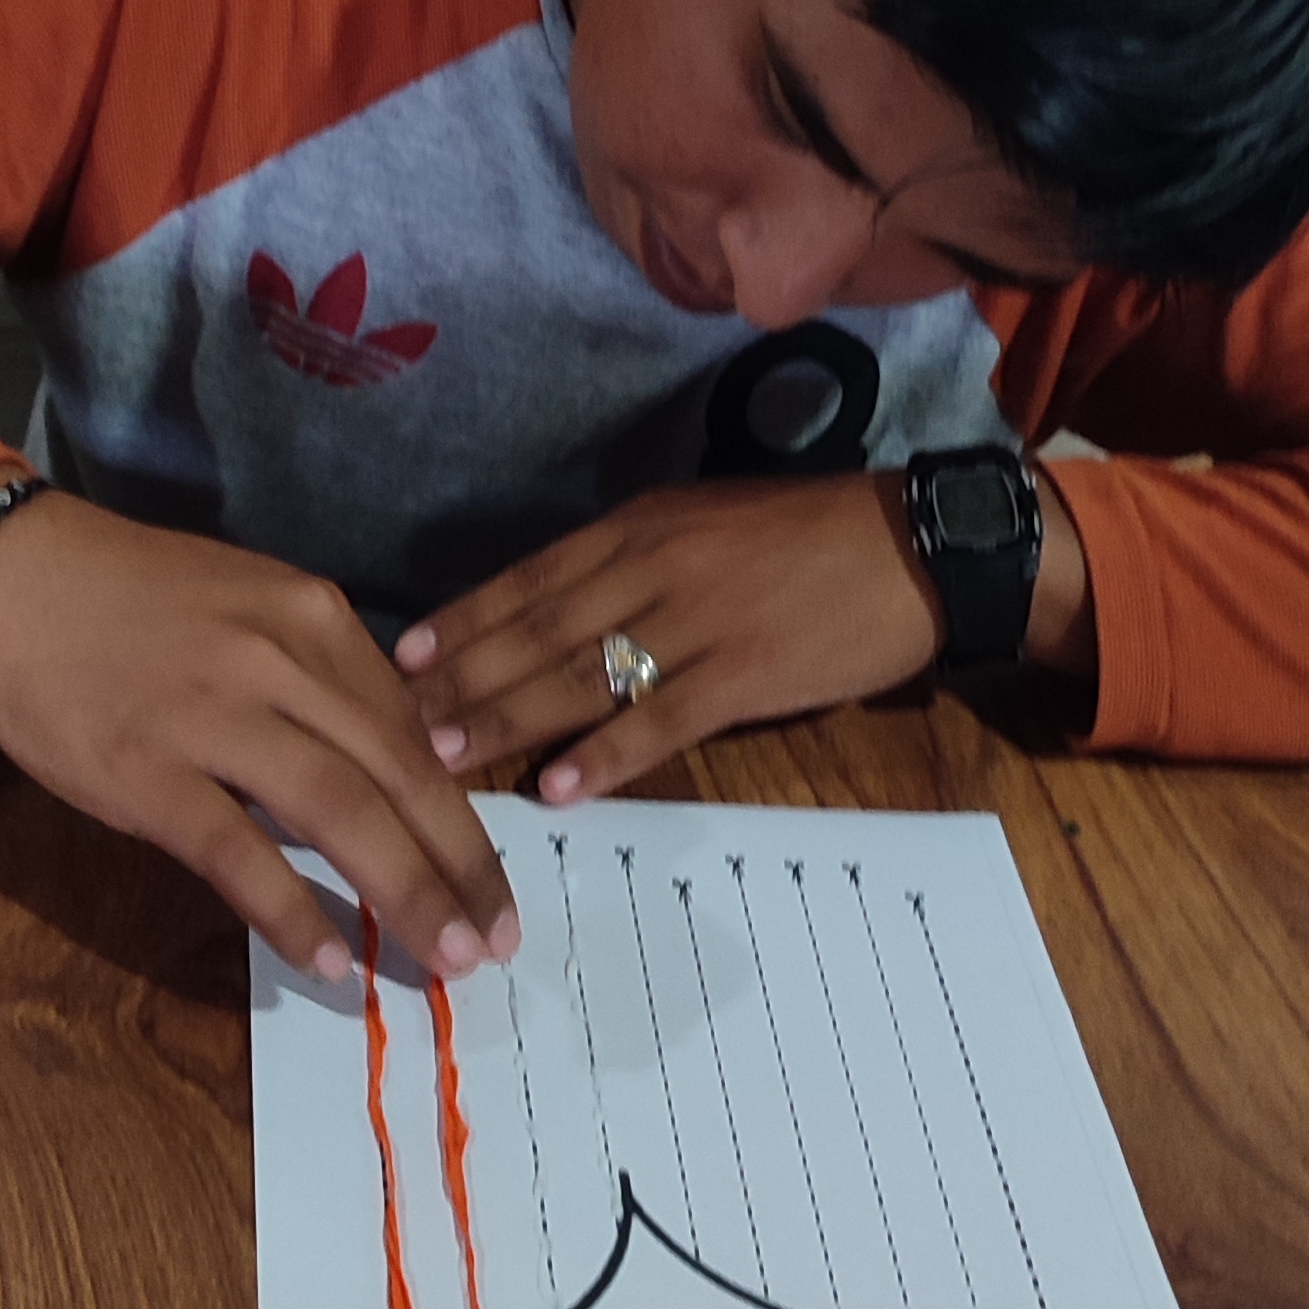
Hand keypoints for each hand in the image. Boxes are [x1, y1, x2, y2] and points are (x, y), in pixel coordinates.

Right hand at [0, 482, 517, 986]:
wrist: (10, 574)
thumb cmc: (134, 601)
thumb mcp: (251, 609)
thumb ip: (320, 682)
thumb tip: (384, 777)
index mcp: (313, 618)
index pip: (412, 729)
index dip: (462, 812)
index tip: (490, 876)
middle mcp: (278, 659)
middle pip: (396, 773)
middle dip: (458, 863)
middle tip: (496, 938)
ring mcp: (212, 715)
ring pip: (338, 812)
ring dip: (404, 892)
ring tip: (447, 959)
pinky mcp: (147, 772)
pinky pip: (240, 853)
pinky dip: (294, 911)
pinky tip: (333, 960)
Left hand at [393, 475, 954, 807]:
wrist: (912, 549)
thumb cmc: (809, 537)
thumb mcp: (708, 523)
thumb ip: (635, 563)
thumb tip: (559, 615)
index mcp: (641, 525)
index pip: (530, 578)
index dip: (464, 621)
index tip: (404, 660)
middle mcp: (654, 566)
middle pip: (538, 630)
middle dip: (463, 681)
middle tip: (396, 727)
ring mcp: (698, 620)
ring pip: (580, 675)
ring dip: (507, 719)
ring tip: (444, 760)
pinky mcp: (744, 674)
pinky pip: (658, 719)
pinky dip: (604, 754)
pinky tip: (559, 786)